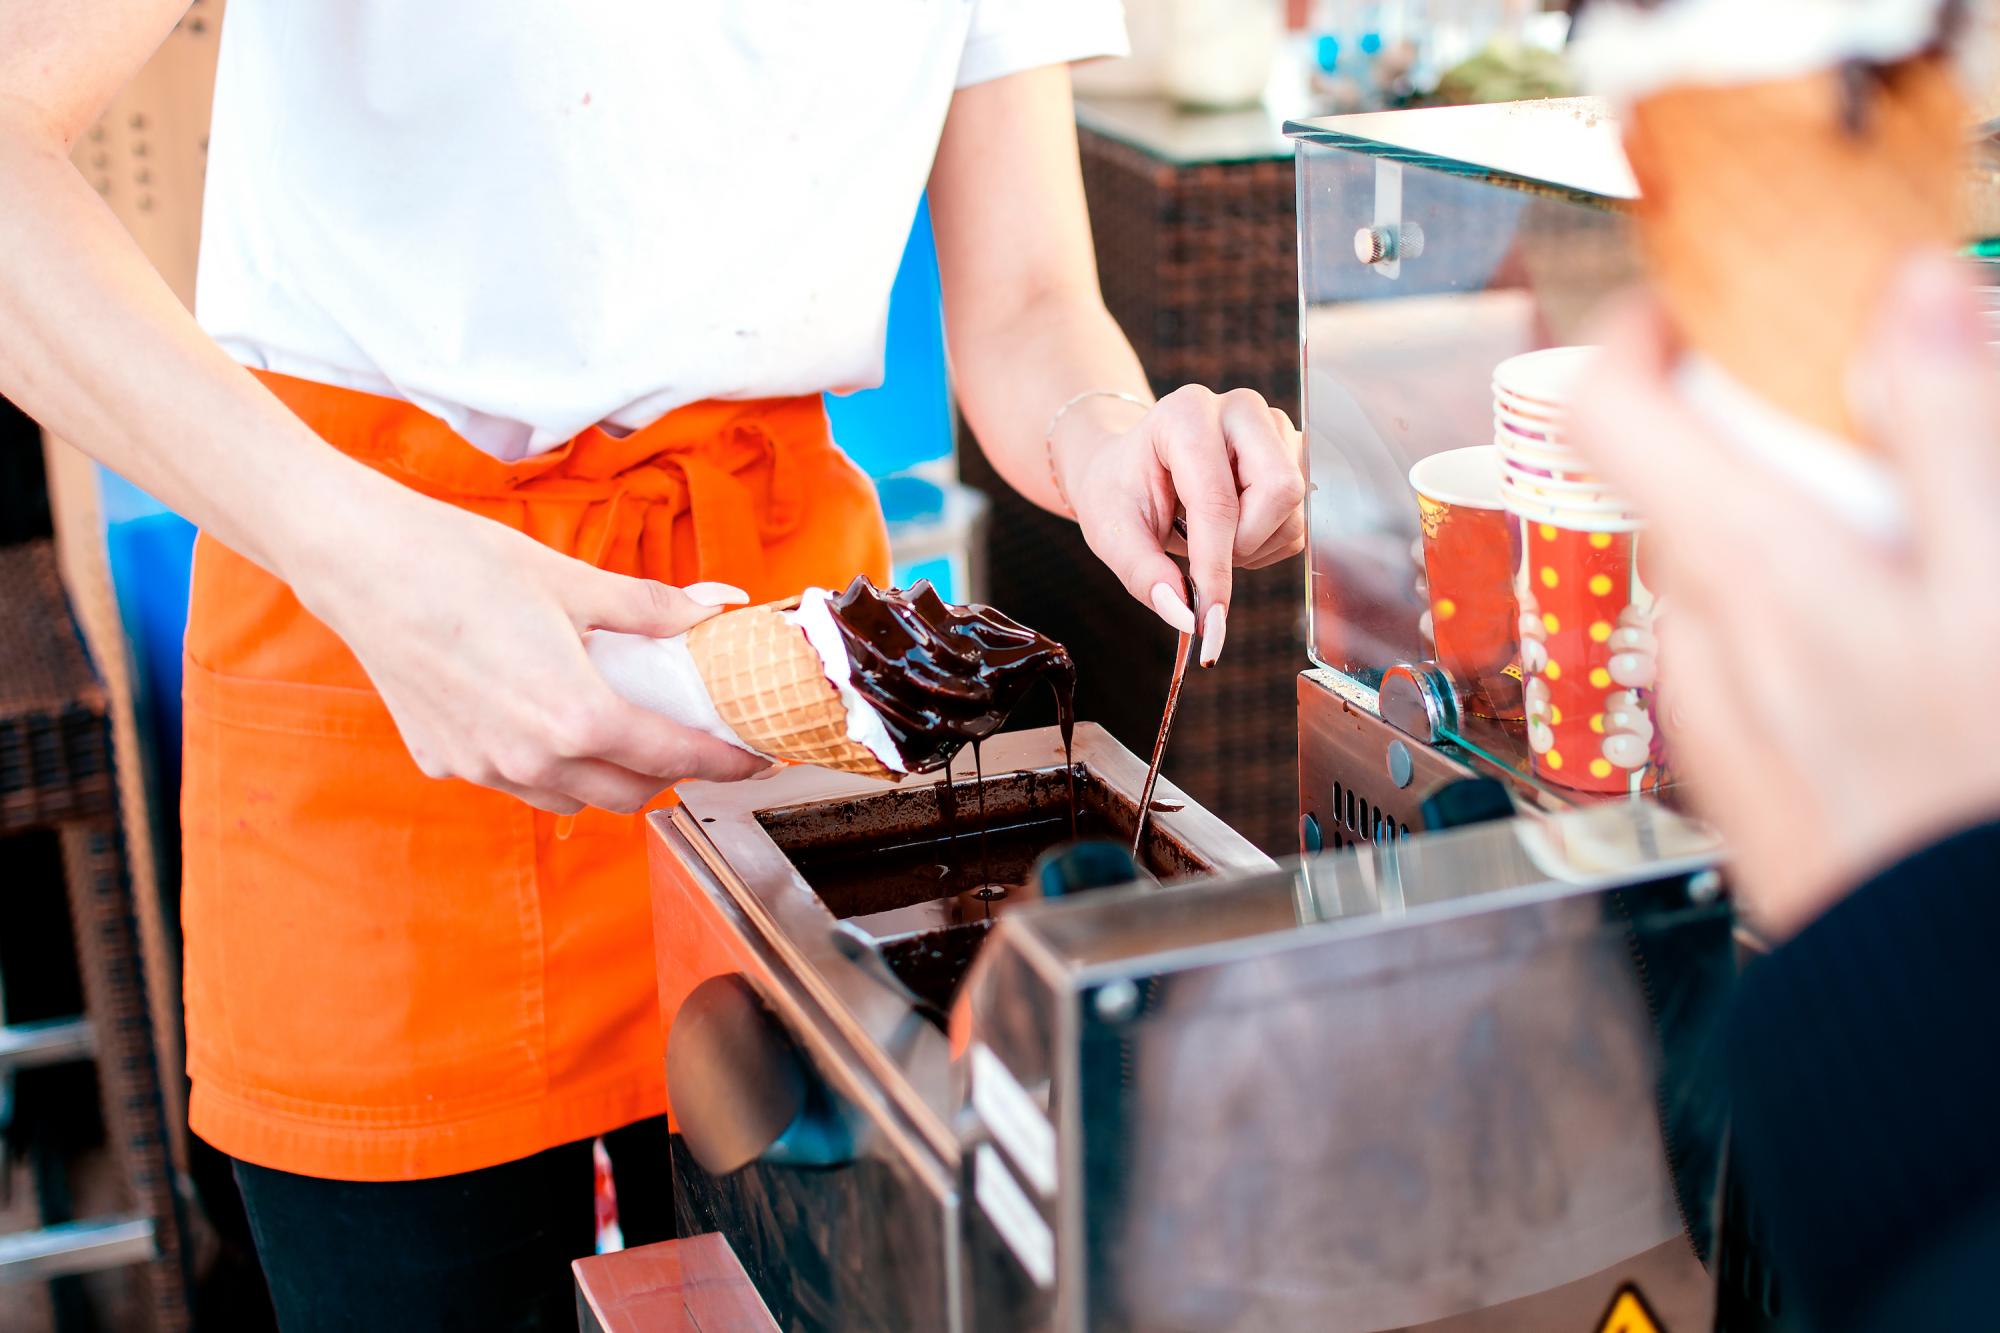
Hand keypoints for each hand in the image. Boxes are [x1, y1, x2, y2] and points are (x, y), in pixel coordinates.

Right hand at [290, 493, 769, 813]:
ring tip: (620, 731)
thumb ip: (651, 609)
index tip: (754, 759)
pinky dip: (546, 766)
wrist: (361, 565)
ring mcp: (483, 768)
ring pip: (571, 799)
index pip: (673, 757)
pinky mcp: (443, 761)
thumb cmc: (464, 565)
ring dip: (606, 777)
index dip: (723, 761)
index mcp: (577, 718)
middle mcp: (531, 760)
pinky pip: (515, 782)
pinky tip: (544, 721)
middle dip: (667, 772)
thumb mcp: (574, 582)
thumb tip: (714, 609)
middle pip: (628, 793)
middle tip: (689, 737)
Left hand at [1053, 385, 1304, 663]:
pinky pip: (1298, 521)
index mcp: (1186, 414)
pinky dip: (1264, 543)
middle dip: (1243, 543)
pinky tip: (1231, 530)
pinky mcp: (1294, 453)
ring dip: (1251, 546)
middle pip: (1279, 490)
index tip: (1210, 620)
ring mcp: (1274, 428)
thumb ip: (1143, 574)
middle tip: (1200, 554)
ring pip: (1293, 510)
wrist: (1130, 466)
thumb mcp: (1112, 532)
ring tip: (1206, 535)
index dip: (1216, 568)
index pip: (1217, 501)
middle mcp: (1239, 409)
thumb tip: (1185, 617)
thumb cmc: (1119, 491)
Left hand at [1567, 254, 1999, 938]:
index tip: (1700, 300)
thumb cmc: (1979, 800)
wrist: (1950, 997)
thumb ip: (1952, 434)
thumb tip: (1909, 297)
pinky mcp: (1747, 774)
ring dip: (1798, 529)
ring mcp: (1717, 715)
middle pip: (1683, 482)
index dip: (1641, 330)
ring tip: (1918, 550)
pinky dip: (1809, 618)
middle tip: (1880, 421)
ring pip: (1727, 571)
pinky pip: (1753, 658)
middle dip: (1762, 429)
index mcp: (1746, 571)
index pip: (1611, 407)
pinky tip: (1902, 654)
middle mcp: (1701, 639)